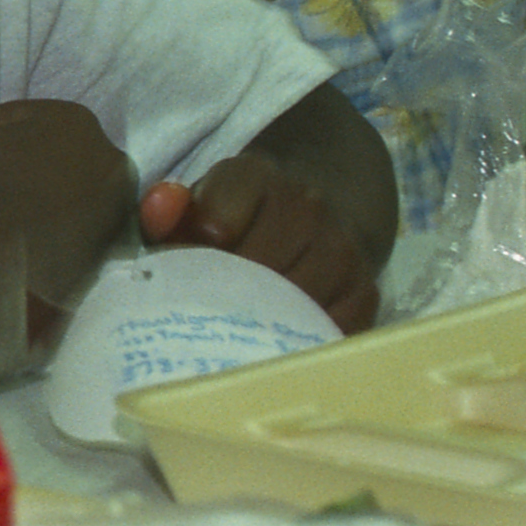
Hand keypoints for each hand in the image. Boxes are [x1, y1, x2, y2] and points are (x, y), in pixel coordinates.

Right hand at [0, 58, 130, 323]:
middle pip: (45, 162)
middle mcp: (112, 161)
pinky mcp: (115, 261)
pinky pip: (78, 245)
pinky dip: (56, 250)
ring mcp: (120, 214)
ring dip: (35, 212)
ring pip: (63, 202)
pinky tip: (24, 262)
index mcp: (76, 121)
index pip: (16, 124)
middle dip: (15, 177)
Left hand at [142, 157, 382, 330]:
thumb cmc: (232, 222)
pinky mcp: (365, 291)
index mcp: (253, 176)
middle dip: (220, 301)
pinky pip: (327, 331)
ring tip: (232, 338)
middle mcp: (307, 206)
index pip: (214, 225)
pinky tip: (272, 349)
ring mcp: (341, 249)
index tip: (177, 278)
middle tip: (198, 321)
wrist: (309, 222)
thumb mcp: (193, 209)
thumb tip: (159, 208)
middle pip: (254, 272)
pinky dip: (297, 346)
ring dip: (257, 328)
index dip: (188, 261)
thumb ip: (165, 212)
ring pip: (291, 306)